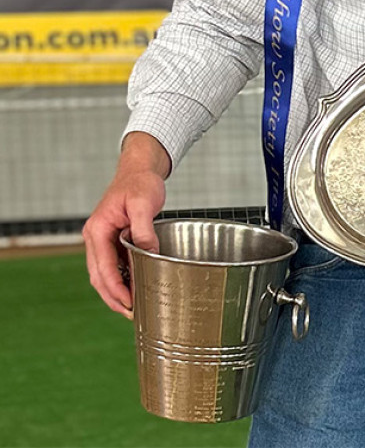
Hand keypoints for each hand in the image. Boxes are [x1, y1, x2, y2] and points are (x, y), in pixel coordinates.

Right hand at [82, 133, 169, 316]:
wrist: (139, 170)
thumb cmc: (140, 183)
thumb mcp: (143, 204)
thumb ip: (144, 230)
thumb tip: (149, 255)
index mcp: (97, 230)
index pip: (102, 266)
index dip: (114, 288)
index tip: (127, 303)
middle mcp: (95, 237)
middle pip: (99, 276)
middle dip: (113, 297)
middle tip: (131, 314)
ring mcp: (101, 240)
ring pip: (104, 273)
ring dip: (115, 291)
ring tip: (132, 308)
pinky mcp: (111, 241)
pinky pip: (112, 265)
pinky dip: (120, 279)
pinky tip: (134, 288)